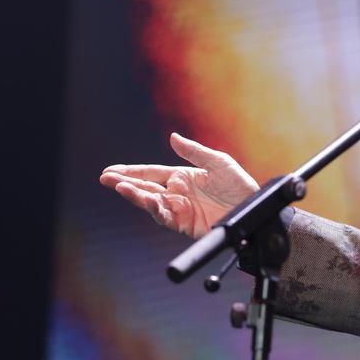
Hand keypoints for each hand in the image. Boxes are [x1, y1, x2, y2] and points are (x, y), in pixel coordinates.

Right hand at [99, 132, 258, 237]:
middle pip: (145, 188)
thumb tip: (173, 137)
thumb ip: (194, 151)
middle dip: (124, 183)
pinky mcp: (184, 223)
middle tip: (105, 178)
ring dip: (135, 195)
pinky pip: (164, 216)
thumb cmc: (240, 185)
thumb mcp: (218, 162)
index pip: (152, 173)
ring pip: (150, 202)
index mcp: (183, 177)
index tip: (112, 170)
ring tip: (120, 187)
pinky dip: (153, 208)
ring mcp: (180, 209)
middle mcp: (178, 193)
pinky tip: (145, 200)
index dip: (132, 172)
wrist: (253, 210)